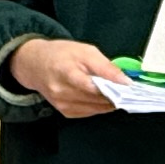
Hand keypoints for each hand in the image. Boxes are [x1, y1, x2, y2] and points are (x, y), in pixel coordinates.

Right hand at [9, 37, 123, 117]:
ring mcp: (62, 104)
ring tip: (118, 94)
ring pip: (95, 109)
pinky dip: (99, 107)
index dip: (113, 88)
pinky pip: (89, 113)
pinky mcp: (64, 112)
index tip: (129, 87)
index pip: (93, 86)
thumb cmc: (61, 55)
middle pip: (96, 99)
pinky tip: (104, 99)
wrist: (36, 65)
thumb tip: (125, 81)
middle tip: (128, 91)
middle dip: (115, 96)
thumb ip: (105, 66)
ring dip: (109, 103)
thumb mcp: (85, 51)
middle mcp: (62, 91)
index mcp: (66, 72)